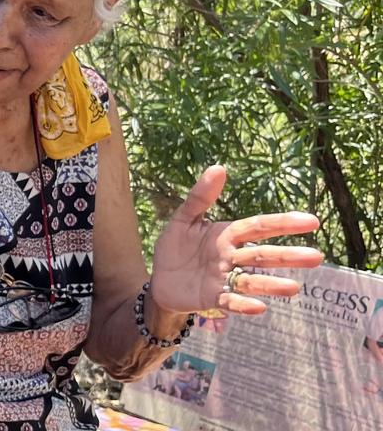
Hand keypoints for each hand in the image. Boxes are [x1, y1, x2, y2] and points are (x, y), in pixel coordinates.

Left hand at [149, 165, 322, 314]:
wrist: (158, 279)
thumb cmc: (175, 246)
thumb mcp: (184, 218)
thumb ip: (200, 197)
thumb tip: (219, 167)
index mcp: (228, 235)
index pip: (259, 227)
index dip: (282, 223)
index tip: (311, 221)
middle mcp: (231, 257)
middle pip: (262, 255)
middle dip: (287, 256)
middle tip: (316, 257)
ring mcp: (224, 278)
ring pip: (251, 280)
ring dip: (272, 285)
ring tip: (294, 287)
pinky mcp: (212, 297)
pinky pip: (230, 301)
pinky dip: (243, 304)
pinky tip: (259, 307)